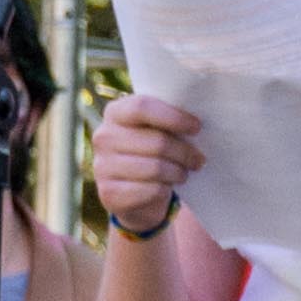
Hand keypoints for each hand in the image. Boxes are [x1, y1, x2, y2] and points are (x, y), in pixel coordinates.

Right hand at [90, 90, 202, 230]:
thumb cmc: (150, 152)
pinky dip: (165, 190)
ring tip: (183, 173)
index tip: (196, 127)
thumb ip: (167, 119)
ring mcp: (102, 166)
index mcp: (115, 112)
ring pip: (156, 168)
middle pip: (157, 142)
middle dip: (184, 152)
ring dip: (178, 172)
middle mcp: (103, 137)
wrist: (132, 193)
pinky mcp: (109, 193)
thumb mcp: (154, 130)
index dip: (174, 117)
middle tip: (198, 159)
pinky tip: (167, 188)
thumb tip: (196, 123)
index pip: (142, 107)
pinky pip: (150, 190)